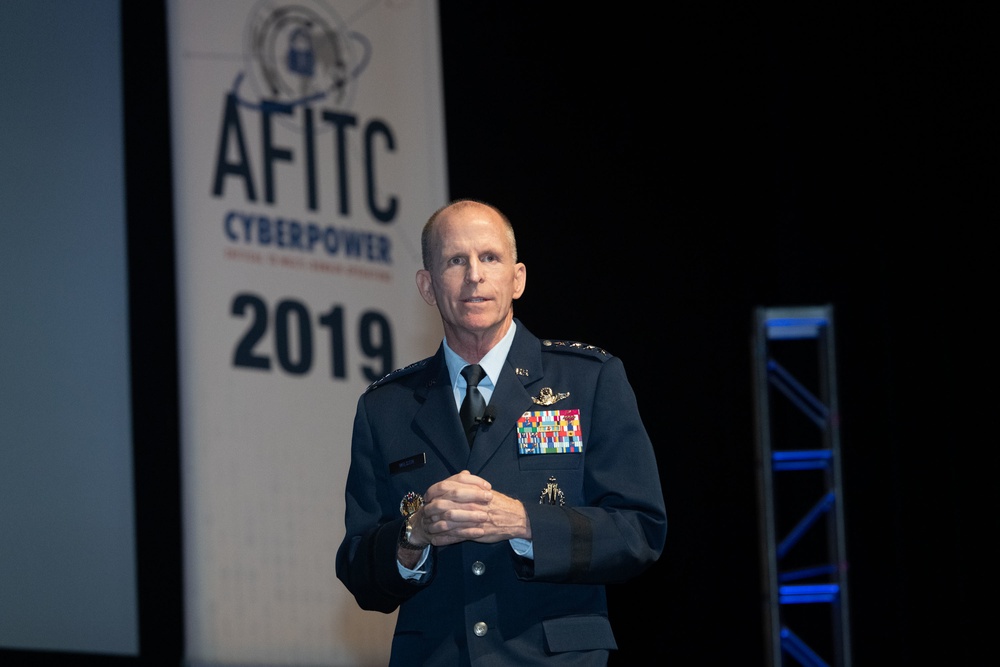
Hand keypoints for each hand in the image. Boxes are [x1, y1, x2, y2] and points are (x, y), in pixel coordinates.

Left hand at [411, 470, 530, 546]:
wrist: (515, 518)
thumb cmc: (499, 503)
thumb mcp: (485, 488)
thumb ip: (472, 482)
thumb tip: (462, 474)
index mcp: (471, 491)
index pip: (446, 487)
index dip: (433, 491)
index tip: (427, 495)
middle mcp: (470, 503)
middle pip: (443, 504)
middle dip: (431, 509)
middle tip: (425, 512)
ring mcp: (471, 519)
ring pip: (446, 521)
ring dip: (434, 524)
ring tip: (428, 526)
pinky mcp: (474, 533)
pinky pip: (455, 536)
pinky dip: (444, 539)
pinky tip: (436, 540)